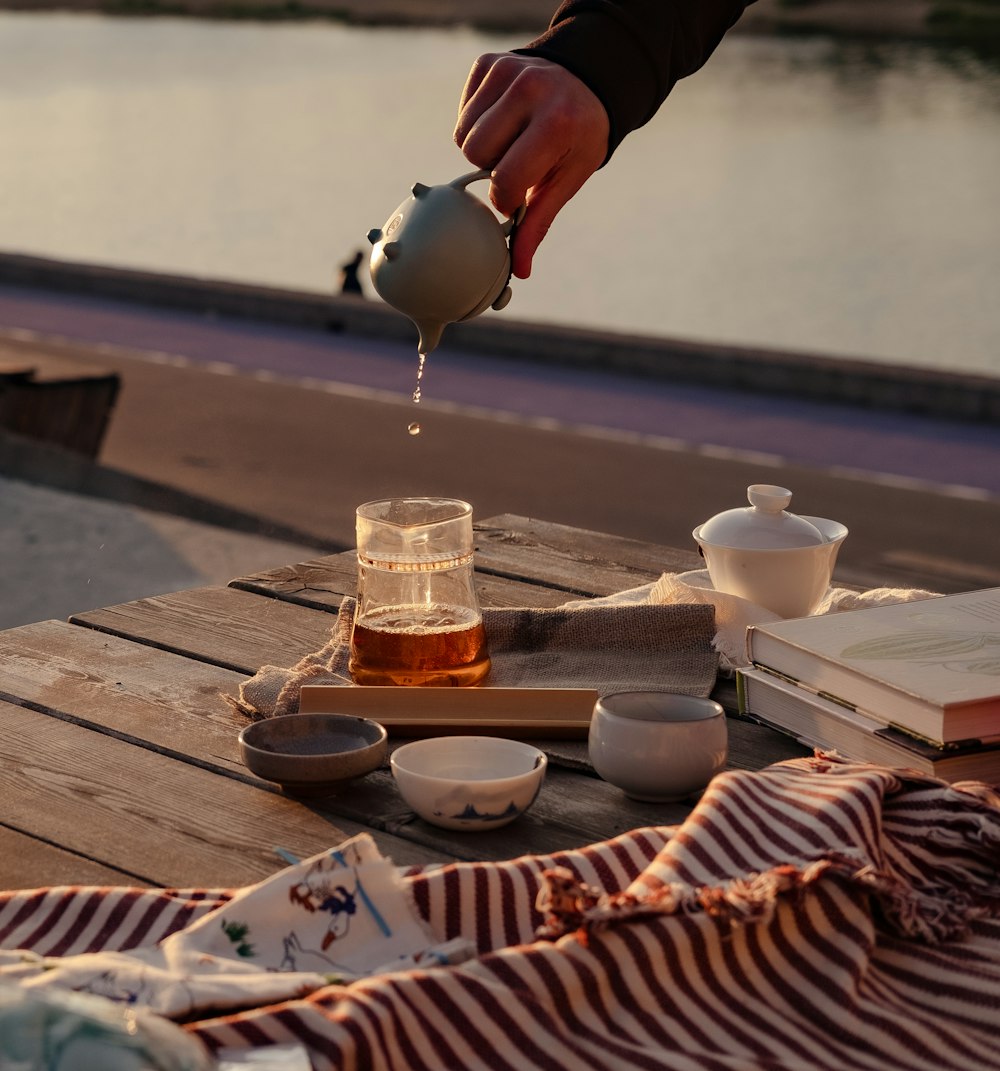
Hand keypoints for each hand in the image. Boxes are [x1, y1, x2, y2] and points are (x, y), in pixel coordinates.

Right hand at [454, 54, 608, 278]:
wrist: (587, 80)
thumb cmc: (577, 138)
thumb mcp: (568, 180)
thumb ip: (539, 222)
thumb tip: (520, 270)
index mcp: (555, 124)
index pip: (505, 179)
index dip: (506, 197)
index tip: (518, 194)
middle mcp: (531, 90)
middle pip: (475, 154)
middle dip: (491, 168)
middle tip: (516, 161)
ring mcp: (508, 70)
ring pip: (463, 136)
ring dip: (481, 149)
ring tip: (510, 141)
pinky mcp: (490, 61)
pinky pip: (462, 112)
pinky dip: (475, 123)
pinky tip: (503, 120)